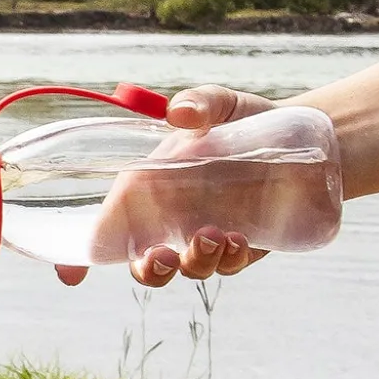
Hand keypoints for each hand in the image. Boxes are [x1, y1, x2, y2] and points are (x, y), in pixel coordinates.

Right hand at [54, 84, 275, 286]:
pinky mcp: (244, 247)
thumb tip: (179, 114)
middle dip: (147, 270)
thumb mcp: (221, 103)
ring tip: (213, 236)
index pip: (107, 227)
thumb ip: (199, 102)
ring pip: (187, 268)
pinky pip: (228, 265)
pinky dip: (228, 260)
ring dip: (194, 263)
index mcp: (150, 188)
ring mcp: (208, 234)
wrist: (309, 139)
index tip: (70, 276)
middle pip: (143, 262)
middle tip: (160, 257)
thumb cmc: (248, 119)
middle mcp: (173, 217)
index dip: (81, 256)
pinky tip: (239, 241)